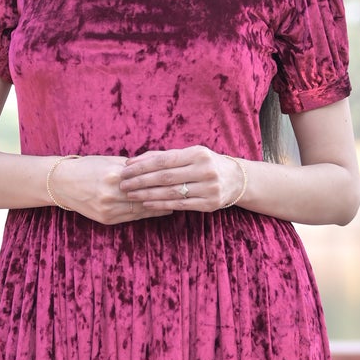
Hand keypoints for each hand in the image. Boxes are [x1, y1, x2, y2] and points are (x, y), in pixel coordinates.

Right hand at [47, 155, 168, 224]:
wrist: (62, 183)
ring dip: (159, 207)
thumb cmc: (87, 167)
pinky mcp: (106, 219)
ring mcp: (109, 208)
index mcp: (114, 175)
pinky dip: (146, 214)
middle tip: (183, 193)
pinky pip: (131, 217)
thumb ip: (132, 166)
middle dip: (164, 195)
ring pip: (141, 209)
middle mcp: (112, 193)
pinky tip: (158, 211)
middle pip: (145, 196)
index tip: (178, 180)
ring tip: (175, 203)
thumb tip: (155, 166)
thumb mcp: (109, 161)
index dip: (163, 181)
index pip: (145, 180)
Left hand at [116, 145, 245, 214]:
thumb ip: (162, 156)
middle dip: (141, 181)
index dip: (142, 166)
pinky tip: (146, 204)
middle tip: (123, 184)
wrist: (235, 179)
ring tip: (131, 195)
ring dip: (147, 195)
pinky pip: (180, 205)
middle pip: (166, 177)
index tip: (125, 170)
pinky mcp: (209, 204)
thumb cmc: (205, 163)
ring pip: (171, 193)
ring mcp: (209, 188)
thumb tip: (132, 161)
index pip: (164, 160)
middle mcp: (205, 170)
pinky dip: (161, 205)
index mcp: (198, 154)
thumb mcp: (189, 154)